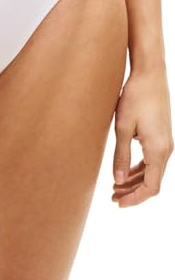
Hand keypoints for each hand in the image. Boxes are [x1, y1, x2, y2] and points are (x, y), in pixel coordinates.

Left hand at [112, 65, 173, 206]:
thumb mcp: (122, 128)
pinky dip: (139, 169)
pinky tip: (125, 171)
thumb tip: (118, 181)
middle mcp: (166, 149)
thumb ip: (120, 156)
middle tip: (112, 198)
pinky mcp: (160, 135)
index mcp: (158, 150)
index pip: (151, 187)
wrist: (149, 75)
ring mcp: (165, 142)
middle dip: (133, 192)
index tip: (118, 203)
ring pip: (152, 171)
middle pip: (152, 181)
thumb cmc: (134, 98)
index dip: (135, 198)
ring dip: (134, 181)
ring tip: (115, 188)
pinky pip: (151, 160)